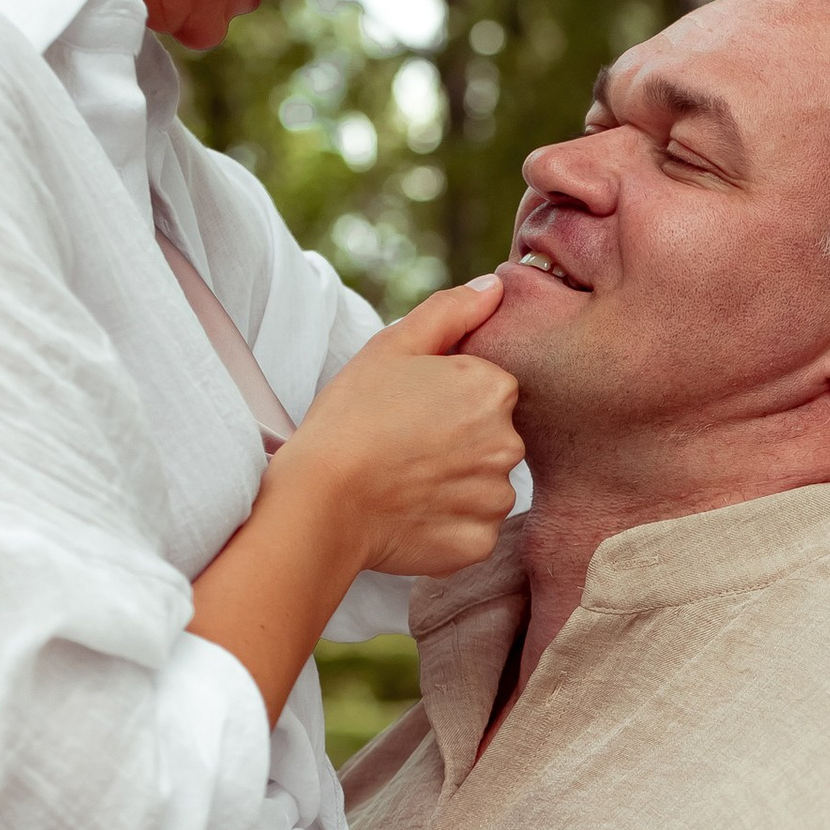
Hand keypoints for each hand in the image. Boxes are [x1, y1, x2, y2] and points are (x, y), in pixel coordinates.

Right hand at [276, 274, 522, 581]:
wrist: (321, 499)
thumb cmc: (351, 417)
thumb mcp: (393, 347)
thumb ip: (451, 311)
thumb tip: (494, 287)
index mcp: (492, 389)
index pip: (489, 392)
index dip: (448, 401)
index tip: (411, 412)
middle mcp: (507, 443)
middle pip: (492, 440)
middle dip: (458, 443)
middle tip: (404, 448)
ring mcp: (495, 497)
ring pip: (484, 487)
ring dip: (454, 486)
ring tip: (405, 483)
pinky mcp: (479, 542)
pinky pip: (473, 531)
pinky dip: (447, 527)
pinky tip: (410, 515)